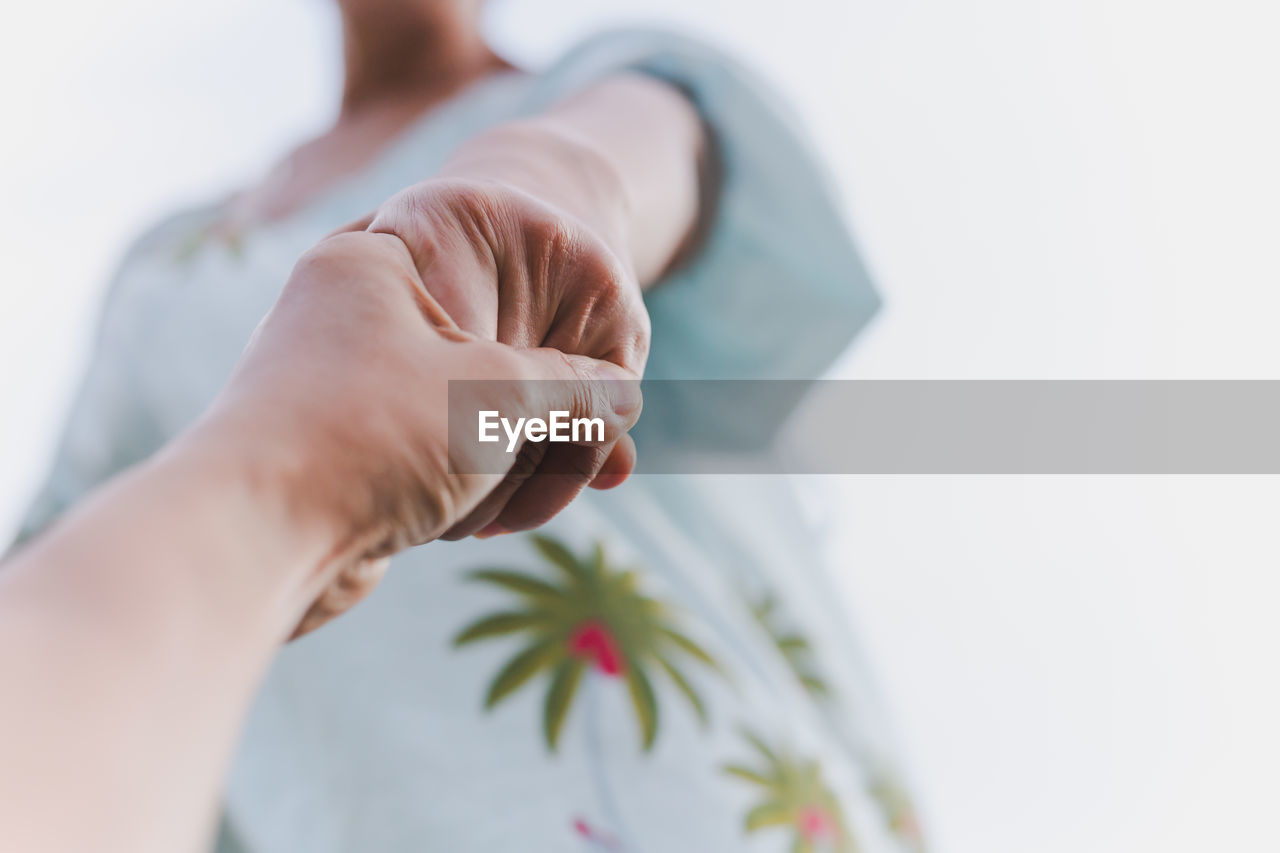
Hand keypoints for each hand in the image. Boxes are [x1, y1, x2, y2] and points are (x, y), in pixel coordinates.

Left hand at [182, 230, 640, 634]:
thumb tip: (624, 396)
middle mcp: (354, 313)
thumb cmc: (374, 436)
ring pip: (465, 412)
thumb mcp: (499, 394)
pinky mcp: (347, 451)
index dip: (569, 341)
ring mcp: (347, 385)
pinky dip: (473, 482)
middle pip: (492, 352)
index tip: (609, 390)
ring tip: (547, 500)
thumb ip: (576, 385)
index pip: (507, 277)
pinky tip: (492, 517)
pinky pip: (432, 453)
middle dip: (551, 416)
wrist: (251, 541)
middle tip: (601, 461)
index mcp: (378, 263)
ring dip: (517, 459)